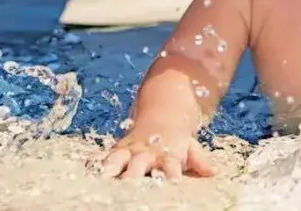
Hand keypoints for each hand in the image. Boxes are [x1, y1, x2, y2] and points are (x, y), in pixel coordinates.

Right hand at [95, 124, 214, 179]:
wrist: (163, 114)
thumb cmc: (177, 140)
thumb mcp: (192, 147)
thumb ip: (200, 159)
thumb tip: (214, 171)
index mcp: (167, 154)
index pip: (170, 168)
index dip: (171, 176)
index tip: (172, 184)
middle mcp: (146, 154)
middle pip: (139, 166)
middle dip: (134, 176)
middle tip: (130, 186)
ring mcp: (129, 151)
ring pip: (117, 159)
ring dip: (110, 169)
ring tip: (103, 178)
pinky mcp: (116, 150)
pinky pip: (103, 156)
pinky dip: (95, 161)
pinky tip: (87, 168)